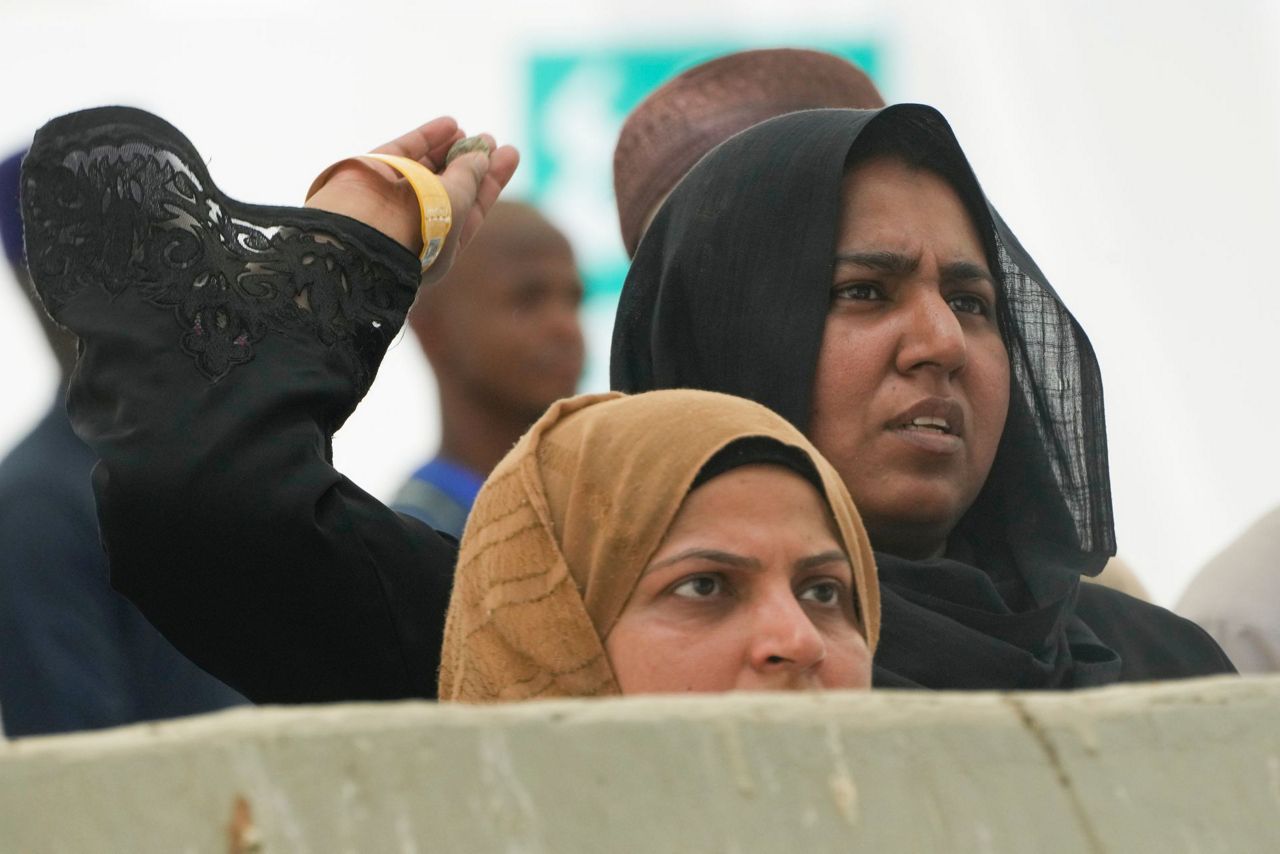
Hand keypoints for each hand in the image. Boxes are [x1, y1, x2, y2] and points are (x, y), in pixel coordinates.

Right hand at [304, 117, 519, 285]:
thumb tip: (481, 153)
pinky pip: (403, 152)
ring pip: (424, 168)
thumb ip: (469, 175)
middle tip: (490, 139)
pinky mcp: (370, 175)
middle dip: (471, 162)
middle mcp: (413, 225)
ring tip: (468, 131)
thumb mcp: (456, 203)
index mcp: (438, 247)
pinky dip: (425, 138)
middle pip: (449, 188)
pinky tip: (449, 124)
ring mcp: (390, 199)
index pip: (471, 210)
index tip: (509, 152)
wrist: (357, 235)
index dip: (490, 181)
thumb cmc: (418, 229)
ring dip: (448, 148)